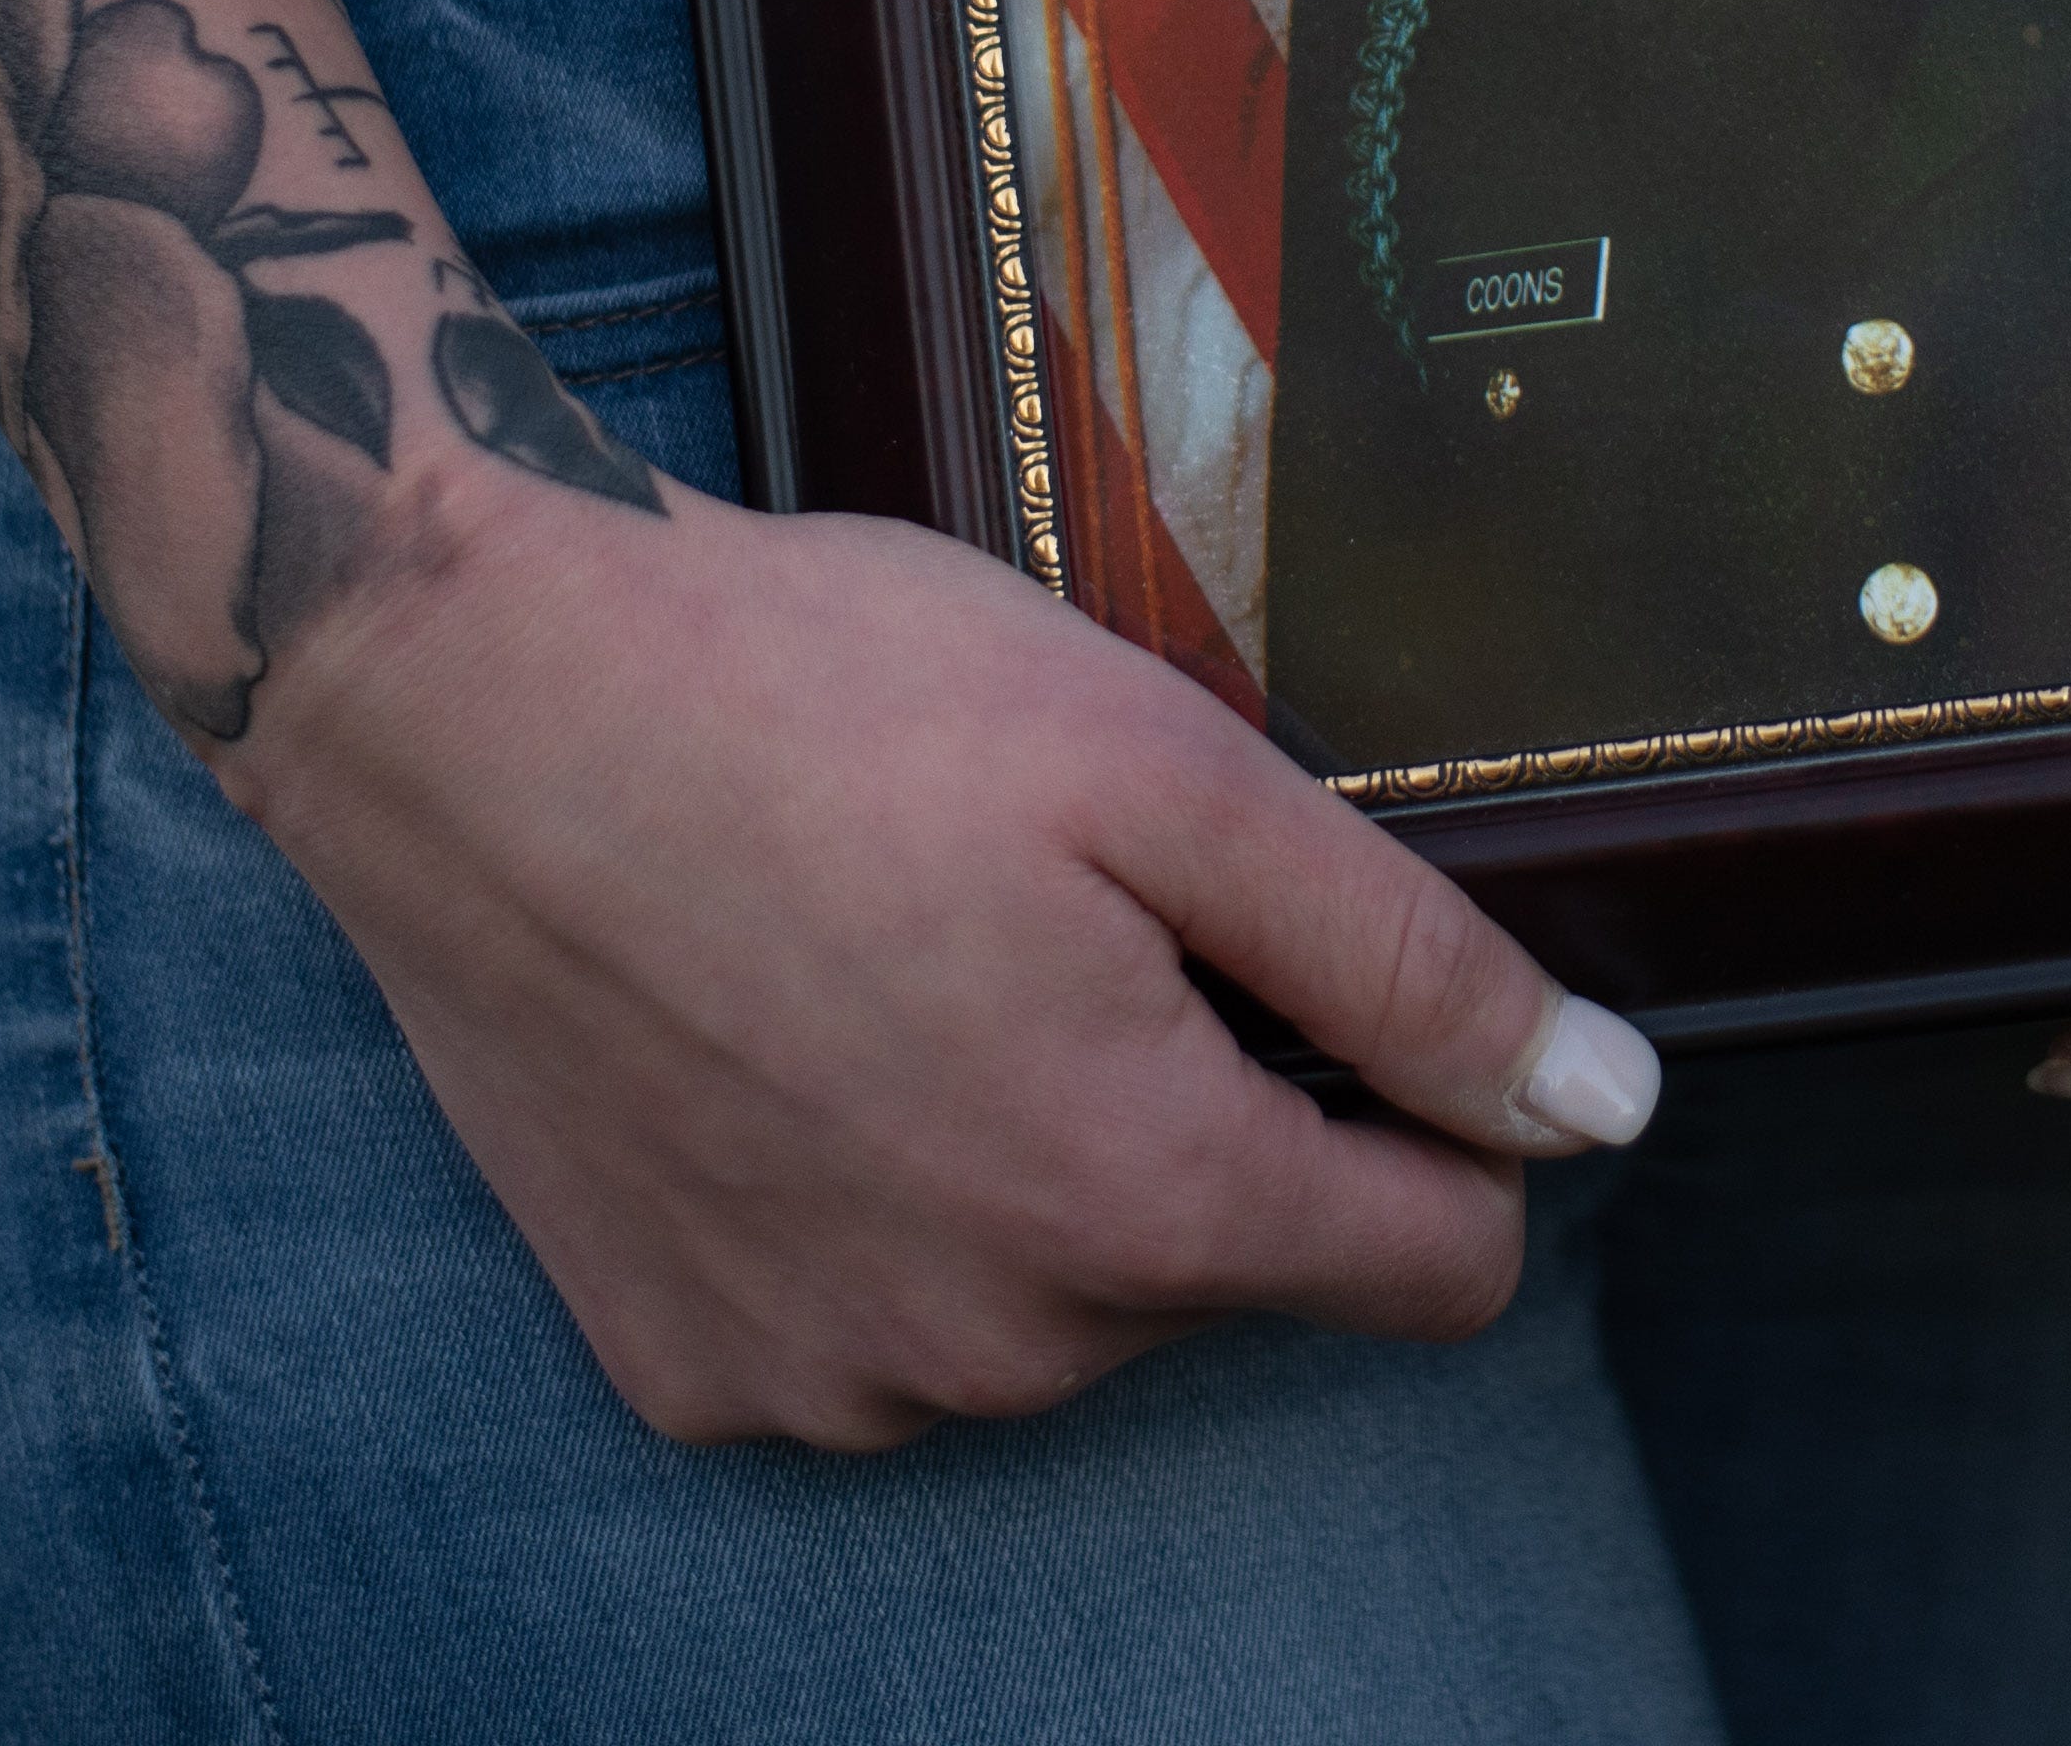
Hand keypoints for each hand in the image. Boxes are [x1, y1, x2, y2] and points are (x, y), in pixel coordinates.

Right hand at [218, 479, 1657, 1447]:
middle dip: (1200, 1102)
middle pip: (1230, 1267)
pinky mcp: (684, 1362)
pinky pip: (873, 1321)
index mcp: (1144, 1200)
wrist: (465, 692)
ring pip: (1052, 1300)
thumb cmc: (817, 694)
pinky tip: (789, 1036)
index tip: (1319, 981)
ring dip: (1028, 1154)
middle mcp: (993, 1348)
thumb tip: (1605, 1107)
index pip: (1443, 1268)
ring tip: (906, 956)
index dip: (1434, 1114)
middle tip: (1054, 911)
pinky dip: (868, 1202)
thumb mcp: (1170, 770)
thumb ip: (1408, 964)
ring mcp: (823, 1379)